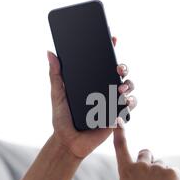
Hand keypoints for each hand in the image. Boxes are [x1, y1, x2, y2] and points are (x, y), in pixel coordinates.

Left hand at [47, 37, 136, 158]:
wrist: (68, 142)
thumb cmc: (62, 119)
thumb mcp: (57, 95)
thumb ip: (55, 75)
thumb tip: (50, 53)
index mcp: (92, 82)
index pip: (103, 63)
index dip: (109, 49)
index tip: (111, 38)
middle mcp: (105, 90)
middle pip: (121, 73)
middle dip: (124, 67)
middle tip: (118, 68)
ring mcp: (113, 103)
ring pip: (129, 89)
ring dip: (129, 85)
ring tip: (121, 88)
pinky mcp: (118, 117)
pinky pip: (128, 108)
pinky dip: (128, 105)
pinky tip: (122, 104)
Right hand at [113, 118, 179, 179]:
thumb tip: (128, 179)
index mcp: (126, 172)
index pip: (121, 147)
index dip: (119, 133)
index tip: (118, 120)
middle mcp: (140, 166)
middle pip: (145, 153)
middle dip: (147, 161)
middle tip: (150, 177)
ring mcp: (157, 168)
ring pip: (160, 165)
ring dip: (160, 174)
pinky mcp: (172, 172)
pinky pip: (172, 171)